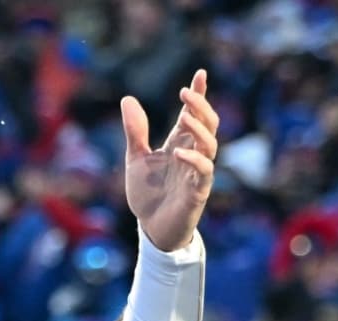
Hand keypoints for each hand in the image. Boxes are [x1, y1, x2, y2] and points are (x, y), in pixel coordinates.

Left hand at [122, 69, 218, 250]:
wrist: (151, 228)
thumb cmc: (147, 195)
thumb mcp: (136, 158)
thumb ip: (135, 131)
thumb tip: (128, 99)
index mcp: (179, 144)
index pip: (192, 115)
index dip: (198, 95)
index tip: (200, 74)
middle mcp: (192, 155)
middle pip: (207, 124)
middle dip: (200, 106)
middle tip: (186, 92)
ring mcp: (197, 172)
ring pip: (210, 145)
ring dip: (199, 129)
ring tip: (185, 117)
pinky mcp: (198, 192)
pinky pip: (203, 172)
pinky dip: (194, 160)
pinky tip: (179, 153)